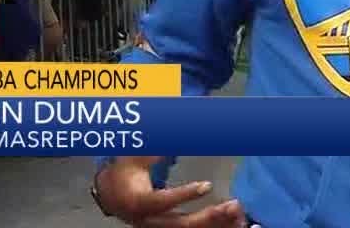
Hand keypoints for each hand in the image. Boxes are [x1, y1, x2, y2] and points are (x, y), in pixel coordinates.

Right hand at [95, 157, 246, 227]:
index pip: (162, 202)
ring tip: (237, 211)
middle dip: (208, 217)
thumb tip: (172, 131)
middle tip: (232, 205)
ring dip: (215, 223)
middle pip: (181, 225)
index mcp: (139, 202)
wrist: (112, 196)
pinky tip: (234, 220)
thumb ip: (152, 147)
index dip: (183, 195)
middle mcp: (150, 220)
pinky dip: (214, 226)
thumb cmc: (124, 172)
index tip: (206, 185)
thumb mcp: (134, 156)